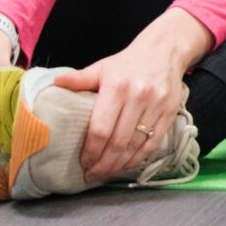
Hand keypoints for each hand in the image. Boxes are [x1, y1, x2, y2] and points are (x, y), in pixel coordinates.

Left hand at [54, 8, 214, 181]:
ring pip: (136, 146)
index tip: (84, 162)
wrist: (165, 50)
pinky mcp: (169, 113)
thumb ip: (79, 79)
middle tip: (93, 174)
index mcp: (117, 87)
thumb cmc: (129, 62)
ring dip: (120, 164)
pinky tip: (127, 165)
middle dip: (104, 163)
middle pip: (118, 142)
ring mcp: (156, 106)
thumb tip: (55, 83)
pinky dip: (139, 158)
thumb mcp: (102, 67)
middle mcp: (138, 97)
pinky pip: (153, 143)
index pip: (100, 129)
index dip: (91, 151)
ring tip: (107, 173)